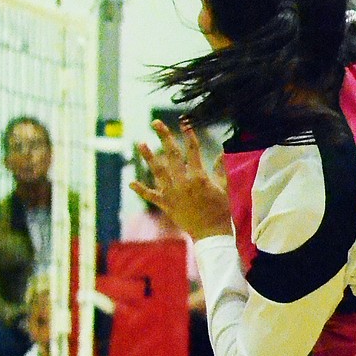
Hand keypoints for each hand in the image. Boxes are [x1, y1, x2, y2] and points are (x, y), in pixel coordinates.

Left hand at [131, 120, 231, 240]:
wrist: (211, 233)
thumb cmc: (221, 210)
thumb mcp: (224, 188)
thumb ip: (221, 169)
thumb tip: (222, 153)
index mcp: (199, 176)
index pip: (192, 150)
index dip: (189, 135)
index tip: (184, 122)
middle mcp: (183, 182)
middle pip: (171, 154)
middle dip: (164, 137)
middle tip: (155, 123)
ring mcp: (172, 193)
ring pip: (158, 171)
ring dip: (149, 157)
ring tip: (140, 144)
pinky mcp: (166, 205)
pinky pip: (151, 196)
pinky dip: (141, 190)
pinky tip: (131, 182)